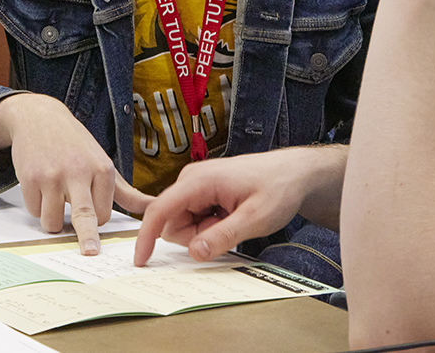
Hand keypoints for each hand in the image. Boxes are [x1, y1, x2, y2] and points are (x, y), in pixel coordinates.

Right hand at [0, 94, 140, 254]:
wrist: (41, 117)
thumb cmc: (76, 145)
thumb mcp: (104, 164)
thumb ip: (128, 193)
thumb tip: (155, 207)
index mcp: (102, 170)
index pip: (103, 214)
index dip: (95, 219)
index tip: (92, 214)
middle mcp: (79, 171)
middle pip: (85, 215)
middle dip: (88, 236)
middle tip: (91, 253)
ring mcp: (53, 175)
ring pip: (52, 221)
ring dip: (52, 219)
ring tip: (54, 195)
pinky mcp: (30, 177)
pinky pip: (34, 210)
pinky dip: (36, 205)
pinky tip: (40, 184)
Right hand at [132, 146, 345, 265]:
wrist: (293, 173)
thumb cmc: (278, 188)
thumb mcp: (256, 218)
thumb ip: (224, 236)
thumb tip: (194, 252)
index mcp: (199, 181)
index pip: (159, 210)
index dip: (146, 237)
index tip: (141, 260)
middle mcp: (191, 180)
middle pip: (173, 223)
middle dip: (196, 236)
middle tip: (229, 228)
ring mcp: (196, 185)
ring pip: (184, 224)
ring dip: (205, 232)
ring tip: (234, 219)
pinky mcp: (203, 192)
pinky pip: (195, 219)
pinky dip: (210, 226)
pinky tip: (232, 215)